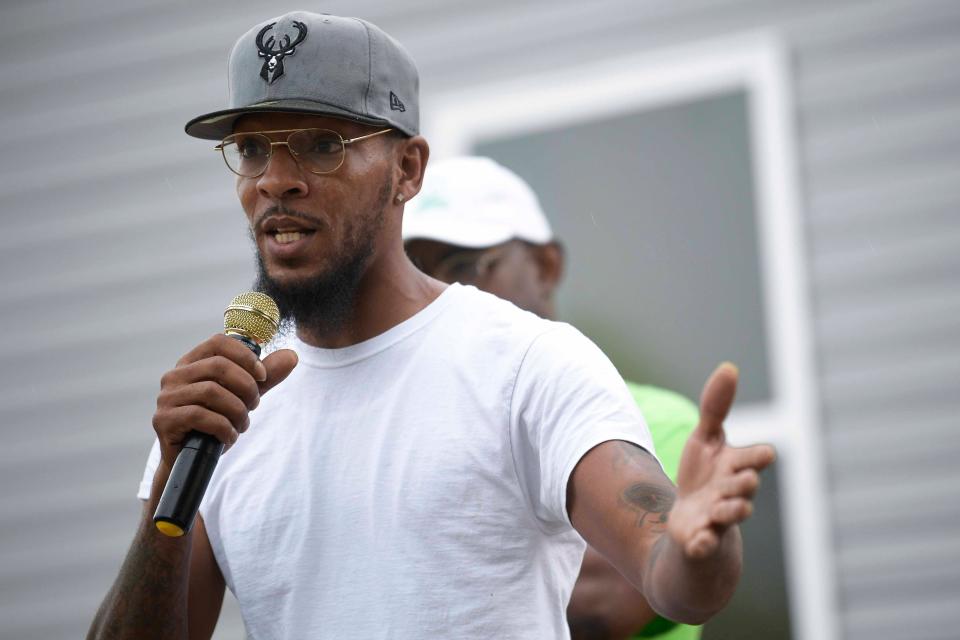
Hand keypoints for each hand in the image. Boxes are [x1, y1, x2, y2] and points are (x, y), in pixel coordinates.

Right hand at [152, 334, 297, 467]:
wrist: (192, 460)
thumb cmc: (216, 422)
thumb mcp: (244, 396)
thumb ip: (265, 377)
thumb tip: (292, 356)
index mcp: (192, 363)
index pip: (219, 342)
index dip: (246, 356)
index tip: (262, 376)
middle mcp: (175, 376)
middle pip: (218, 366)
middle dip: (246, 387)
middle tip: (254, 405)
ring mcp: (166, 398)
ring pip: (212, 392)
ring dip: (237, 411)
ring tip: (242, 424)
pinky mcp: (164, 420)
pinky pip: (201, 416)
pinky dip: (224, 428)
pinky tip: (229, 436)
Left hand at [668, 363, 775, 559]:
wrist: (691, 522)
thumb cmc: (704, 475)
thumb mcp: (706, 439)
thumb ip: (716, 407)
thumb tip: (729, 366)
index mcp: (737, 466)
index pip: (757, 459)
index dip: (758, 456)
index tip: (764, 454)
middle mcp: (733, 492)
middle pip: (746, 486)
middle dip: (745, 482)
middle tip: (743, 480)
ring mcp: (718, 517)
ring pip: (731, 514)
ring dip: (730, 511)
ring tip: (720, 508)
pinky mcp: (701, 539)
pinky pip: (705, 544)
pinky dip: (702, 544)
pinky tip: (696, 542)